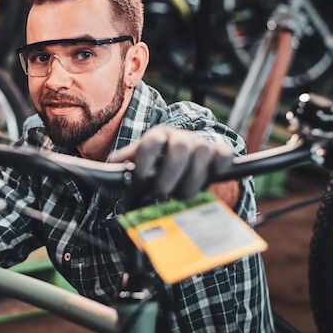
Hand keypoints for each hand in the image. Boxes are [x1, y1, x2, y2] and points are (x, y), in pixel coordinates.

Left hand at [110, 126, 233, 198]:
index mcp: (156, 138)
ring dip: (193, 178)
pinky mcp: (217, 153)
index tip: (140, 176)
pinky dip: (220, 164)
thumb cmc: (151, 171)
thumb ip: (122, 171)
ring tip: (182, 194)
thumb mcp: (134, 170)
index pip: (152, 141)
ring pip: (202, 151)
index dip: (146, 158)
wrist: (176, 168)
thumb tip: (109, 176)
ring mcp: (199, 144)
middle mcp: (179, 138)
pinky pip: (223, 154)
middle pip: (180, 147)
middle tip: (162, 192)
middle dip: (171, 173)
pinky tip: (214, 176)